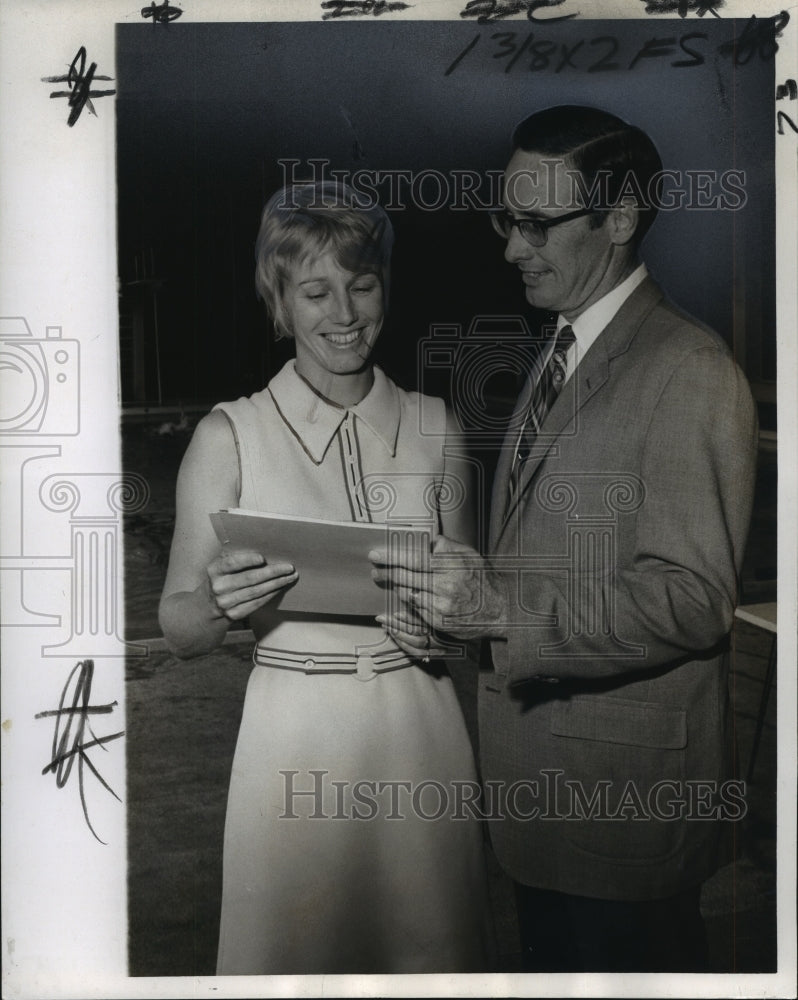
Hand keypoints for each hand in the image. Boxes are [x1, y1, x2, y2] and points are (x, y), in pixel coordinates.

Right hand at [205, 549, 296, 620]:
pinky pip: (257, 603)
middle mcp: (219, 587)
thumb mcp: (221, 566)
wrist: (208, 607)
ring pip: (256, 592)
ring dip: (277, 584)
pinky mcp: (234, 614)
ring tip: (290, 577)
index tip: (263, 558)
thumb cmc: (221, 579)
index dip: (247, 560)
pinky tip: (280, 588)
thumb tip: (264, 549)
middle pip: (249, 579)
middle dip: (272, 572)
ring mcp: (226, 603)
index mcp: (214, 570)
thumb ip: (235, 558)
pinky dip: (271, 594)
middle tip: (289, 567)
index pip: (231, 563)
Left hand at [369, 535, 505, 639]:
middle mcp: (446, 586)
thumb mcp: (469, 554)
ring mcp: (442, 606)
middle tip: (375, 569)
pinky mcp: (440, 621)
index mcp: (452, 566)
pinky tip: (405, 595)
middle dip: (387, 573)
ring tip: (387, 580)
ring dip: (396, 587)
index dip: (392, 557)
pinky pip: (416, 609)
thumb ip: (446, 546)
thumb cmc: (483, 579)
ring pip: (408, 594)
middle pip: (407, 578)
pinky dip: (408, 601)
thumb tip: (426, 539)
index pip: (415, 560)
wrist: (500, 609)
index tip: (376, 554)